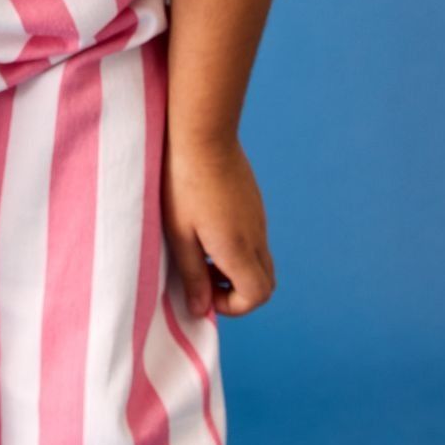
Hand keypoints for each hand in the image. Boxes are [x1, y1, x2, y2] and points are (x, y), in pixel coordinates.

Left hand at [162, 128, 275, 317]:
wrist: (203, 136)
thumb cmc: (183, 184)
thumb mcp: (179, 235)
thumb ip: (192, 275)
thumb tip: (200, 308)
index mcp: (238, 249)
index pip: (258, 296)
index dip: (233, 306)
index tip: (204, 292)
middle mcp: (256, 236)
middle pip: (265, 282)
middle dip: (237, 291)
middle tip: (204, 276)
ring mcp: (259, 218)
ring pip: (261, 260)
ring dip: (236, 268)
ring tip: (202, 251)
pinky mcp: (255, 203)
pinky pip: (256, 238)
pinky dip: (238, 248)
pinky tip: (208, 227)